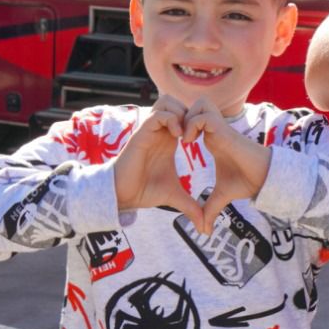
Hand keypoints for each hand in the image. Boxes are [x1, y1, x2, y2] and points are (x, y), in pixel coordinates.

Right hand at [113, 96, 204, 229]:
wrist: (123, 195)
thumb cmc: (145, 191)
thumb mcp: (174, 196)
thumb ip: (191, 206)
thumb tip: (204, 226)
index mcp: (168, 140)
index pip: (184, 115)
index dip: (197, 121)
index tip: (205, 138)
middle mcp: (160, 131)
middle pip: (176, 102)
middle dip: (190, 112)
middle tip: (197, 133)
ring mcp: (150, 130)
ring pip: (167, 102)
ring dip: (181, 113)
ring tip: (187, 135)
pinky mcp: (142, 133)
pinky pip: (158, 114)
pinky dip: (171, 119)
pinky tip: (179, 138)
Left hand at [183, 97, 270, 233]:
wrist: (263, 178)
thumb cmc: (245, 181)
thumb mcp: (221, 196)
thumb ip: (209, 209)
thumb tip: (203, 231)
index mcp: (213, 139)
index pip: (194, 119)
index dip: (183, 126)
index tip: (176, 144)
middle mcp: (215, 129)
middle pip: (195, 105)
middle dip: (183, 116)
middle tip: (177, 137)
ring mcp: (220, 127)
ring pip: (199, 104)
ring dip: (188, 118)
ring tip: (184, 139)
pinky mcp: (224, 129)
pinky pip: (203, 115)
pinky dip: (193, 124)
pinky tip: (190, 142)